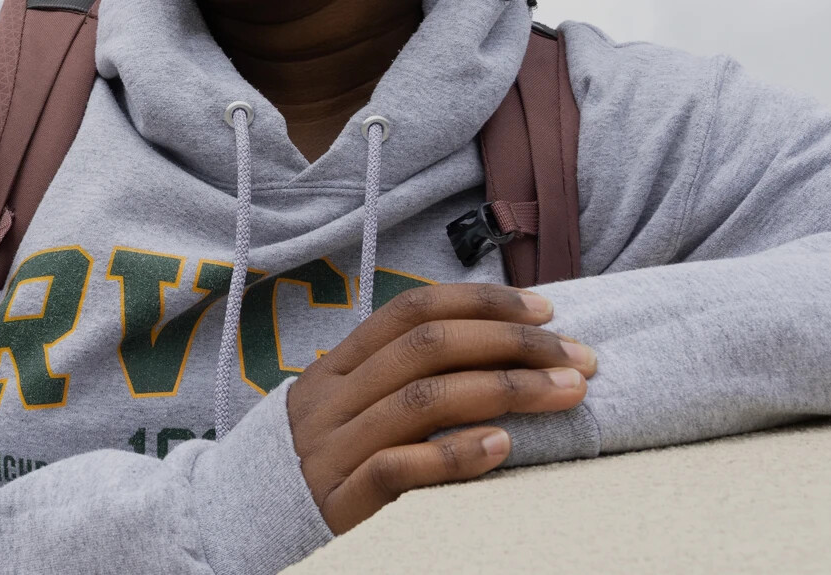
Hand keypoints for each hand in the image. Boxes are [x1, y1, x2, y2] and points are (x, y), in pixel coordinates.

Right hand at [286, 283, 597, 533]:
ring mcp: (330, 450)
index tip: (545, 310)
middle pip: (426, 348)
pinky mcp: (338, 502)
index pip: (409, 312)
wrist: (253, 527)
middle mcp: (329, 400)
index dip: (480, 303)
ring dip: (505, 390)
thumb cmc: (326, 465)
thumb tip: (492, 344)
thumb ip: (398, 379)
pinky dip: (454, 454)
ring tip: (565, 393)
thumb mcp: (348, 410)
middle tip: (577, 357)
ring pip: (421, 401)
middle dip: (511, 344)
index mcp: (334, 369)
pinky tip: (502, 446)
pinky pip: (398, 469)